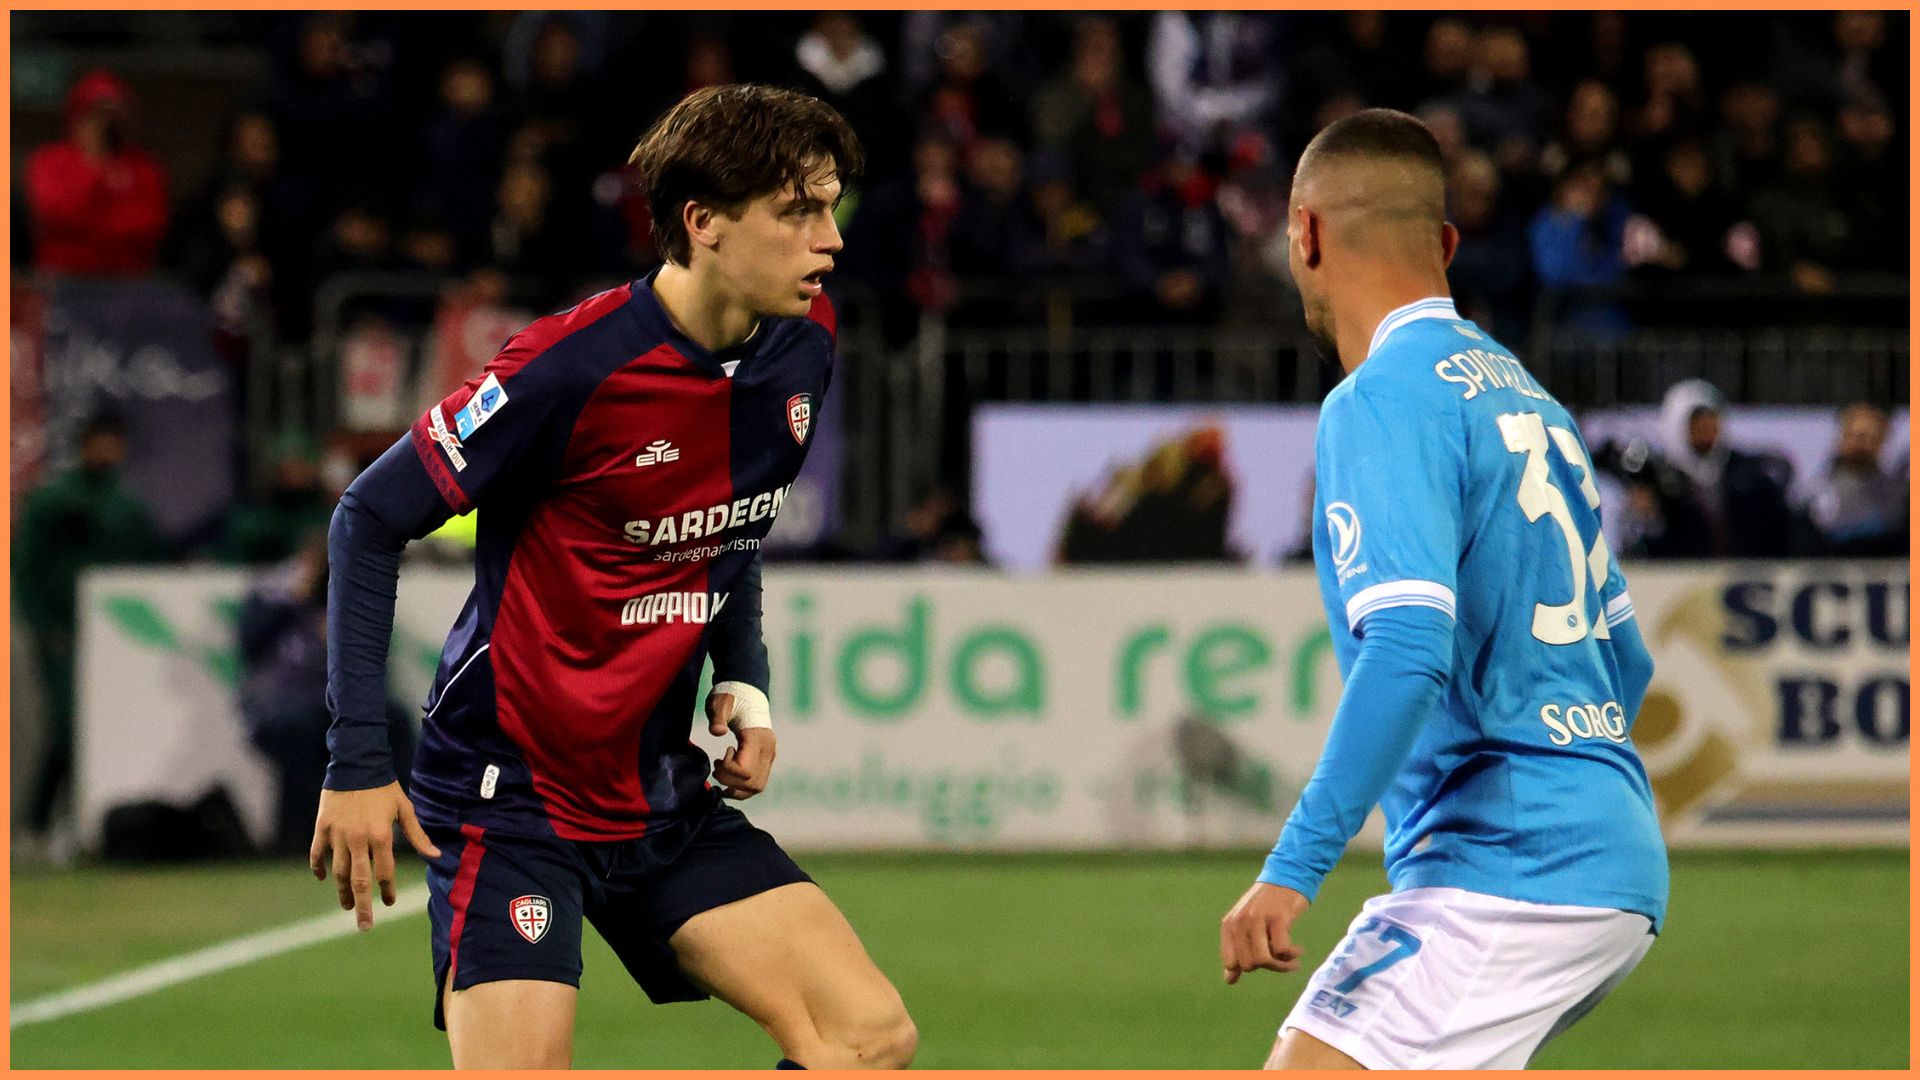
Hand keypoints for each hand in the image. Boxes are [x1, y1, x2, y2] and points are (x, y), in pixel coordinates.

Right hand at [309, 782, 440, 930]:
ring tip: (347, 905)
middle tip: (364, 926)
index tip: (389, 902)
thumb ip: (418, 835)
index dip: (387, 890)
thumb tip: (436, 856)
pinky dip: (318, 867)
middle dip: (362, 905)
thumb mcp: (405, 809)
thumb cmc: (385, 788)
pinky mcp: (322, 827)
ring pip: (336, 871)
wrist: (357, 764)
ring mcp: (337, 834)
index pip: (384, 872)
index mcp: (381, 836)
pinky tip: (322, 877)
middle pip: (358, 880)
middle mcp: (358, 839)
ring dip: (341, 891)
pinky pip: (317, 853)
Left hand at [706, 690, 775, 798]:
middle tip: (717, 767)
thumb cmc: (731, 698)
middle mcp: (768, 750)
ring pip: (757, 786)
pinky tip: (729, 780)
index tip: (719, 757)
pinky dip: (743, 787)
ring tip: (722, 774)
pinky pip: (758, 782)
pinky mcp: (767, 758)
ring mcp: (769, 755)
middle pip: (752, 782)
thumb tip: (717, 732)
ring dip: (737, 788)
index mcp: (757, 738)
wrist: (747, 692)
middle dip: (730, 781)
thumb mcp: (720, 703)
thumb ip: (717, 718)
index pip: (746, 770)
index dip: (728, 770)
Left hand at [1220, 882, 1309, 984]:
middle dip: (1268, 967)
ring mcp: (1258, 919)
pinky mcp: (1278, 918)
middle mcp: (1240, 922)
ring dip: (1281, 966)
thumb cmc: (1267, 905)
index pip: (1231, 962)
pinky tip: (1298, 950)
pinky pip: (1282, 950)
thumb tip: (1229, 981)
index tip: (1265, 960)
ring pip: (1263, 960)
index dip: (1250, 967)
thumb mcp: (1246, 926)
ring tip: (1292, 960)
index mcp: (1229, 925)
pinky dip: (1292, 955)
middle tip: (1282, 960)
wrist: (1287, 877)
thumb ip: (1237, 951)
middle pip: (1249, 964)